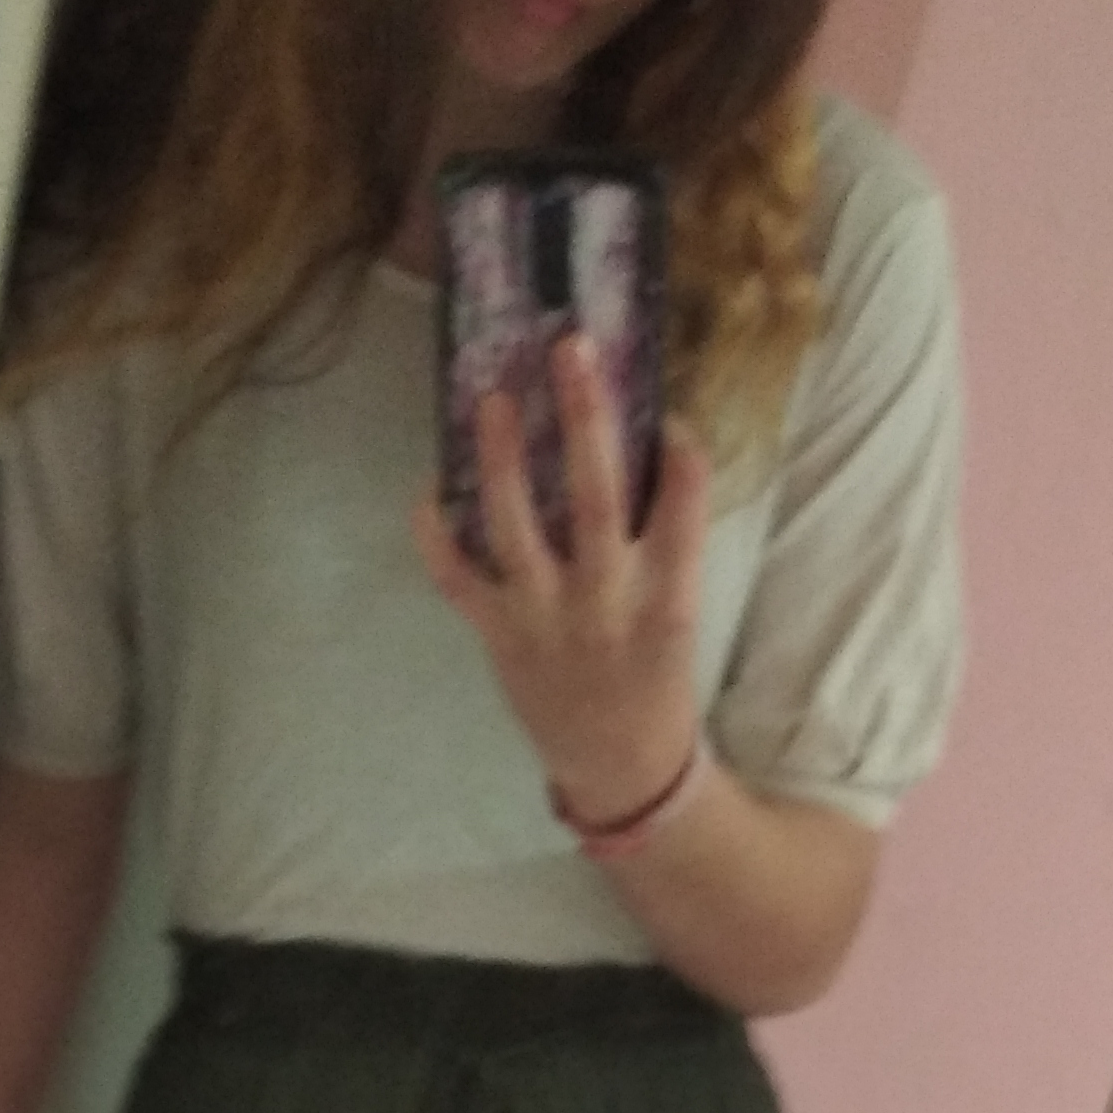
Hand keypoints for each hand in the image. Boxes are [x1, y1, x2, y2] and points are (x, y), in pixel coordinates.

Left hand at [414, 333, 708, 827]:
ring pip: (517, 526)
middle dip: (584, 414)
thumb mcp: (679, 611)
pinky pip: (459, 579)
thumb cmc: (652, 677)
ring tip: (492, 398)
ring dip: (501, 458)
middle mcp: (608, 602)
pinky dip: (436, 536)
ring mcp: (548, 620)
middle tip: (570, 346)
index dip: (677, 447)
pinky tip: (429, 490)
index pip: (684, 500)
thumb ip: (663, 542)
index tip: (664, 412)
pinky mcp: (502, 637)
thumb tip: (635, 445)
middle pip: (597, 494)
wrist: (620, 767)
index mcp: (669, 594)